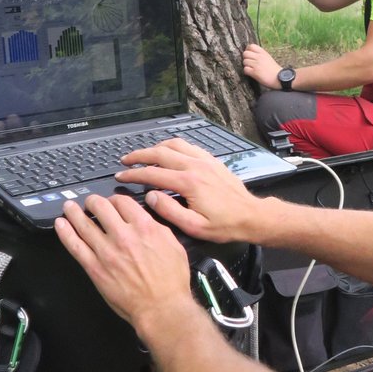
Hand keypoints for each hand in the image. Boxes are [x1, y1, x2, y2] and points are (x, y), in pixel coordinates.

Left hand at [55, 193, 192, 332]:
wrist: (161, 307)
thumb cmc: (170, 281)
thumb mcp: (173, 246)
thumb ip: (156, 229)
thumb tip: (145, 220)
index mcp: (144, 227)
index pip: (122, 202)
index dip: (114, 199)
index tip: (112, 202)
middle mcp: (123, 235)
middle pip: (100, 207)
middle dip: (93, 201)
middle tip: (90, 202)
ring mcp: (106, 251)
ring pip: (84, 224)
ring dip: (74, 212)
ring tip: (69, 207)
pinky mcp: (95, 268)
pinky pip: (75, 246)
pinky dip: (65, 233)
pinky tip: (60, 224)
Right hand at [115, 138, 260, 243]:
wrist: (251, 216)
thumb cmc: (224, 225)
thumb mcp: (194, 227)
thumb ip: (169, 211)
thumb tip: (151, 197)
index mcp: (188, 183)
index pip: (152, 173)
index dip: (133, 174)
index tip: (121, 175)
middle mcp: (195, 166)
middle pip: (160, 153)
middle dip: (139, 155)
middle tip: (126, 160)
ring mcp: (205, 160)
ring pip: (174, 144)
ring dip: (156, 147)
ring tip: (144, 155)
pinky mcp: (212, 160)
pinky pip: (189, 145)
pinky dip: (174, 145)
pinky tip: (169, 152)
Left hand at [242, 43, 282, 88]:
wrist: (279, 78)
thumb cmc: (274, 69)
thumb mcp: (268, 57)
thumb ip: (260, 54)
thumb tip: (251, 53)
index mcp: (263, 53)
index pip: (251, 46)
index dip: (248, 50)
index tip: (250, 55)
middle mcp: (259, 57)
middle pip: (245, 53)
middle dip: (246, 58)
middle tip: (250, 62)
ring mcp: (256, 65)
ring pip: (244, 61)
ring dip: (246, 65)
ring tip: (251, 68)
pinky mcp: (255, 72)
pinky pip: (245, 69)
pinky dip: (247, 72)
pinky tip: (251, 73)